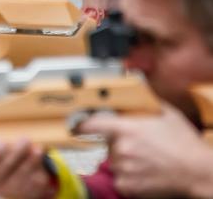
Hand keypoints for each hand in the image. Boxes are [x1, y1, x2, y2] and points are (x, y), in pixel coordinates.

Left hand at [79, 104, 212, 196]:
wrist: (198, 171)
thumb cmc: (184, 144)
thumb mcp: (166, 114)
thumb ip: (146, 101)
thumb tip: (136, 88)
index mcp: (126, 129)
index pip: (90, 125)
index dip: (81, 124)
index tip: (76, 125)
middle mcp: (121, 149)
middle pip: (107, 144)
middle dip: (118, 144)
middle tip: (138, 145)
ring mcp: (123, 168)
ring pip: (114, 162)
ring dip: (124, 161)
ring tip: (146, 160)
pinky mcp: (128, 186)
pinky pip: (119, 179)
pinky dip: (128, 177)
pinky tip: (145, 172)